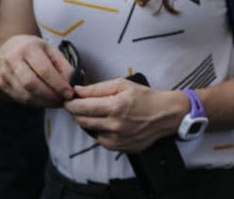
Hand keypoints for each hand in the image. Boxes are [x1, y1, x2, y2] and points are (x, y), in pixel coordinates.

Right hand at [0, 35, 74, 106]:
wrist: (10, 46)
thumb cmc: (35, 49)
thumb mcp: (51, 50)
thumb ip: (63, 66)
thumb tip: (69, 85)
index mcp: (29, 48)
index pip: (44, 70)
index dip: (58, 84)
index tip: (69, 93)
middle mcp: (13, 59)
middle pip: (31, 83)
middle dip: (49, 95)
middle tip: (62, 100)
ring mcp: (5, 73)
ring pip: (24, 94)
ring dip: (43, 102)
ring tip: (55, 103)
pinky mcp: (2, 84)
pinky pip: (19, 98)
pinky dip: (34, 103)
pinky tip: (44, 102)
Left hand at [64, 79, 185, 152]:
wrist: (165, 115)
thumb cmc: (146, 97)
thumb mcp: (123, 85)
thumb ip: (98, 88)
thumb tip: (77, 91)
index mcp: (115, 106)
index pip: (81, 108)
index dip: (70, 103)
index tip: (68, 100)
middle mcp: (114, 125)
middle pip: (81, 121)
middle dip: (77, 112)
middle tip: (81, 104)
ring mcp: (117, 139)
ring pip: (89, 131)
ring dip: (88, 121)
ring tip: (98, 113)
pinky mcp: (120, 148)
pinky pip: (100, 140)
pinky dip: (100, 131)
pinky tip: (109, 123)